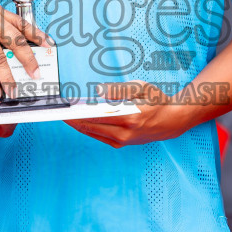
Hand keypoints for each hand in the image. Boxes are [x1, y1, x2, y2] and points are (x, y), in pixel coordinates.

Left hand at [67, 81, 198, 147]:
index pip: (96, 117)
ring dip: (79, 125)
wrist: (173, 121)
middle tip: (58, 113)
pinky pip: (100, 137)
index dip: (76, 115)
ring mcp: (123, 141)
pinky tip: (81, 121)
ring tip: (66, 115)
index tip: (63, 111)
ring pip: (94, 133)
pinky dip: (90, 129)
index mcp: (129, 117)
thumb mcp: (141, 88)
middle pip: (91, 127)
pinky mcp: (122, 144)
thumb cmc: (158, 101)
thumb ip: (118, 89)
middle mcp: (125, 133)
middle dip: (73, 120)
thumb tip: (98, 90)